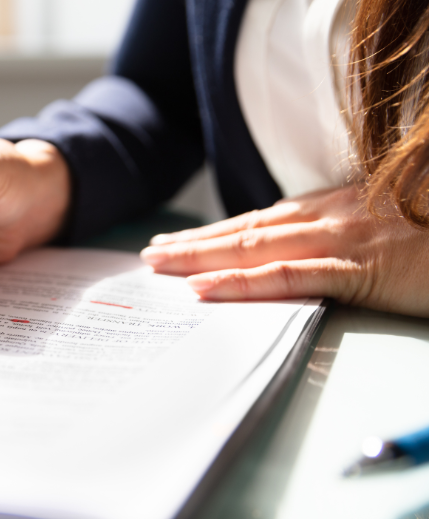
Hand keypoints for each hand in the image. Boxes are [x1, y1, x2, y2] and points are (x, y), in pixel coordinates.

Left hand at [139, 185, 428, 316]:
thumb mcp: (387, 233)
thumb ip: (345, 240)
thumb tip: (302, 254)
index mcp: (340, 207)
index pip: (264, 220)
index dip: (218, 231)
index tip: (180, 241)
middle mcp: (335, 216)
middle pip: (248, 230)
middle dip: (195, 242)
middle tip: (152, 254)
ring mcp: (346, 240)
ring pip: (256, 247)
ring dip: (202, 256)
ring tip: (161, 265)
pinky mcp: (362, 268)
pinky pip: (289, 276)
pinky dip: (242, 282)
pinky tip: (206, 290)